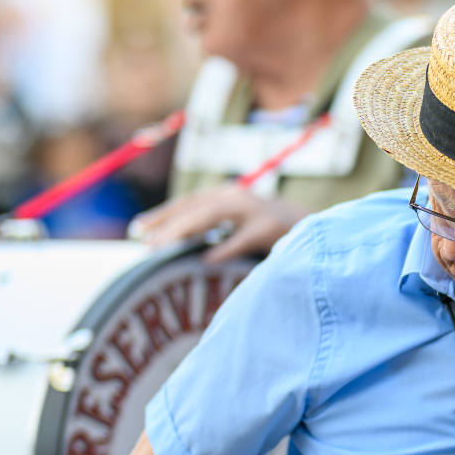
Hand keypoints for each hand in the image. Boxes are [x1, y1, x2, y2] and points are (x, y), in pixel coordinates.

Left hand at [129, 185, 308, 262]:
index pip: (188, 202)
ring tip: (163, 248)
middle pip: (195, 207)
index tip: (137, 229)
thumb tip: (174, 242)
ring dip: (184, 231)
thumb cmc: (271, 229)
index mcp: (228, 195)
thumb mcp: (239, 222)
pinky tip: (206, 260)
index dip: (162, 214)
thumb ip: (214, 227)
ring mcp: (254, 211)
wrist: (316, 225)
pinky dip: (224, 248)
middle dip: (167, 224)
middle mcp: (238, 197)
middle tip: (144, 243)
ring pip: (211, 216)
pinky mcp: (270, 228)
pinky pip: (242, 238)